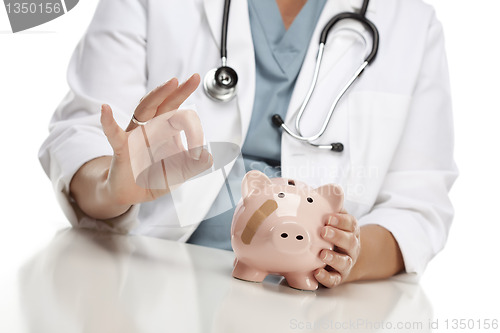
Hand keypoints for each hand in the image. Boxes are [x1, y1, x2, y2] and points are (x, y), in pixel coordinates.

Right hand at [100, 74, 211, 206]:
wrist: (133, 193)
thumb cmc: (155, 176)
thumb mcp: (182, 171)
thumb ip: (196, 164)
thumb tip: (208, 156)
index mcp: (168, 129)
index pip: (184, 119)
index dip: (195, 134)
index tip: (197, 155)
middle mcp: (153, 126)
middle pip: (165, 103)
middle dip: (179, 91)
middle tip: (194, 78)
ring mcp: (136, 134)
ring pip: (145, 109)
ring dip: (157, 95)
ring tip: (171, 83)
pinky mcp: (122, 148)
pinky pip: (114, 133)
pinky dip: (108, 122)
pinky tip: (105, 109)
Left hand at [314, 208, 360, 287]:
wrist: (344, 258)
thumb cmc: (334, 233)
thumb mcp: (335, 219)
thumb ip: (330, 207)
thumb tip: (327, 191)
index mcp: (350, 230)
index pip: (351, 223)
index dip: (341, 220)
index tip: (328, 217)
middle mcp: (351, 247)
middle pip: (350, 242)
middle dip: (337, 236)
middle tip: (323, 232)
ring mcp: (345, 263)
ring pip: (344, 262)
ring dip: (333, 258)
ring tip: (322, 254)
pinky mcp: (337, 277)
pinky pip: (334, 280)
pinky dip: (326, 277)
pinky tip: (317, 272)